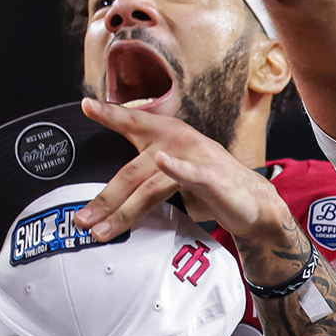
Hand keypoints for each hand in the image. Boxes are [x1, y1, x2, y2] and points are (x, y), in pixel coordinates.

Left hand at [71, 99, 296, 260]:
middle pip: (130, 172)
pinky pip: (192, 174)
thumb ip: (144, 179)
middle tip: (80, 221)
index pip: (134, 124)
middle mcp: (180, 141)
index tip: (86, 106)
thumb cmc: (212, 187)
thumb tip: (105, 200)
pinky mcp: (214, 178)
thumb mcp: (174, 175)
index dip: (110, 114)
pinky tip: (163, 163)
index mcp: (168, 136)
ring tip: (102, 230)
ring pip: (150, 185)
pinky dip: (177, 167)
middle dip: (104, 199)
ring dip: (124, 210)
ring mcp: (196, 159)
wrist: (254, 203)